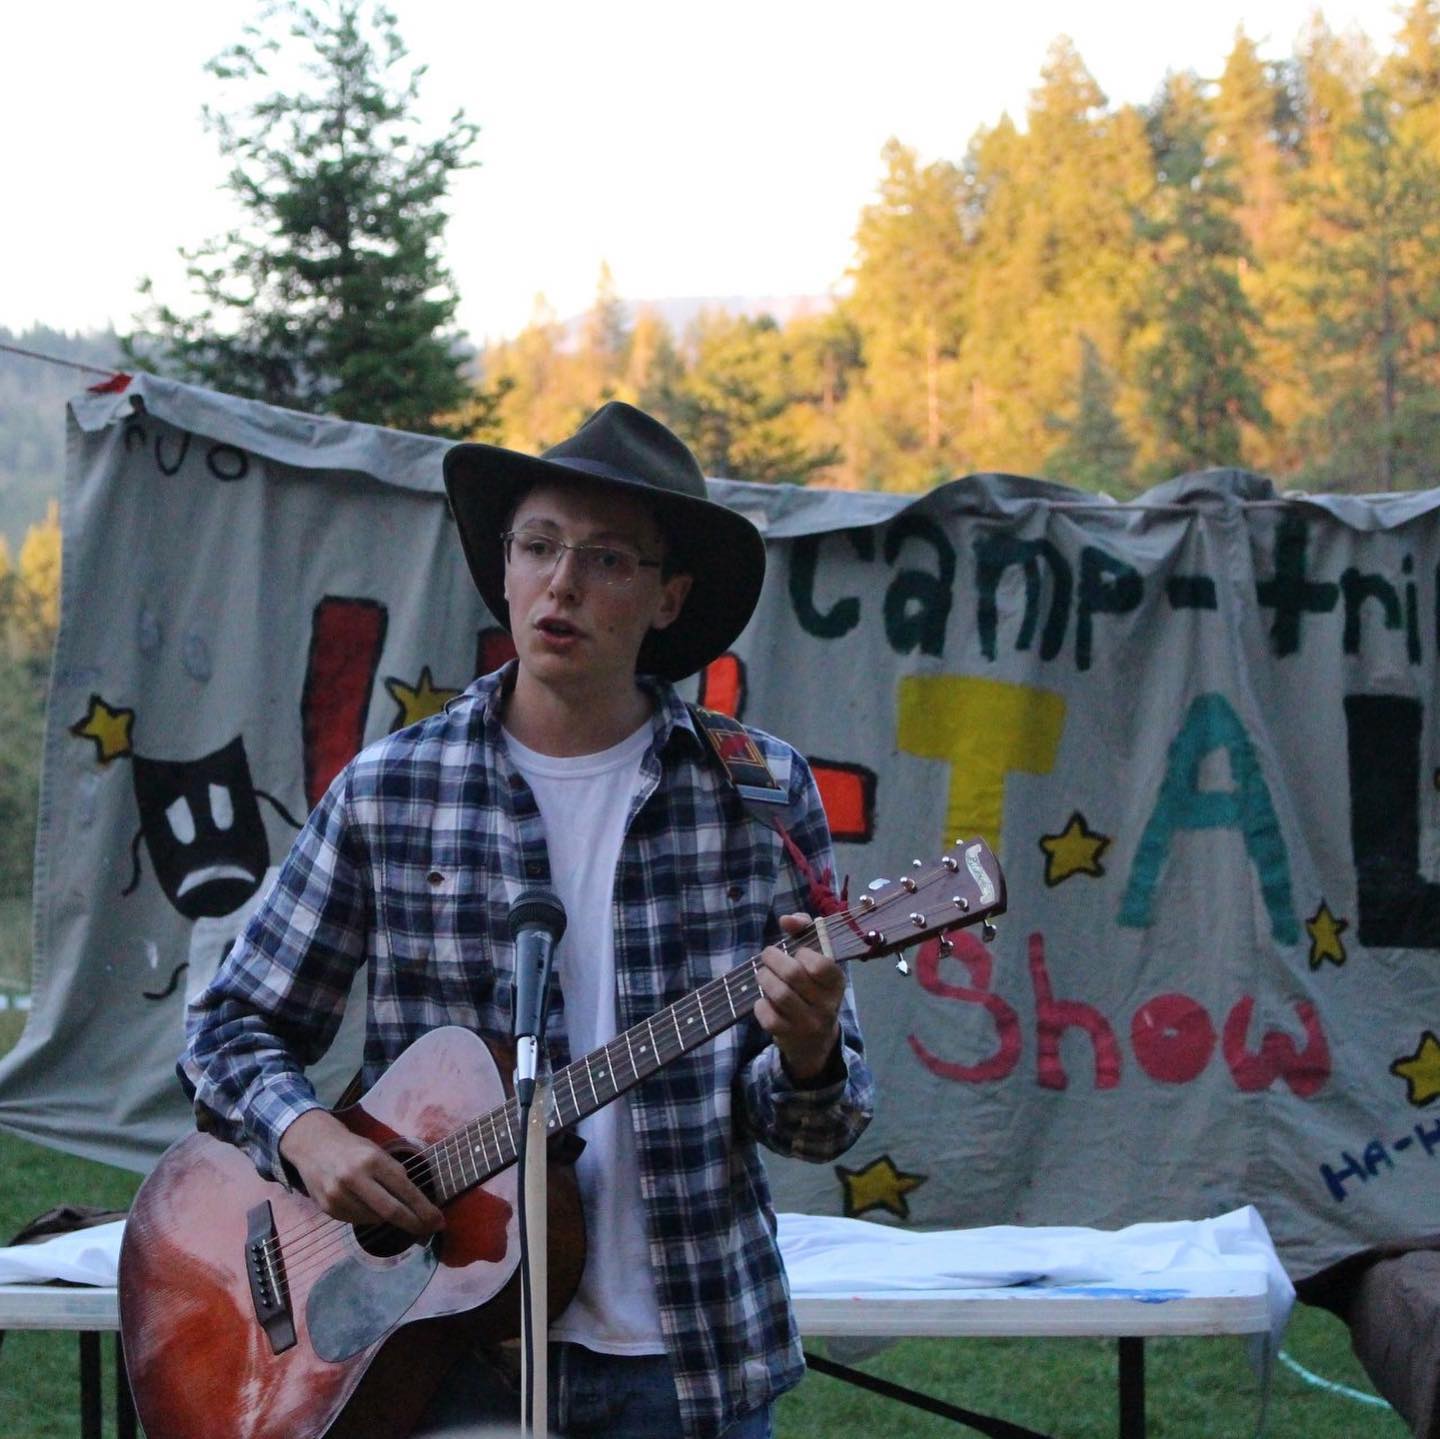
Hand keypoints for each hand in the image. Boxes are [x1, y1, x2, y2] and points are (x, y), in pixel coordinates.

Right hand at [278, 1109, 444, 1237]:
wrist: (313, 1146)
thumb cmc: (354, 1149)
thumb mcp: (377, 1152)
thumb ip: (394, 1174)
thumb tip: (417, 1204)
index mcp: (373, 1160)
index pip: (404, 1190)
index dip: (424, 1209)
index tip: (439, 1221)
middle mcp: (354, 1177)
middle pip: (391, 1211)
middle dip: (414, 1224)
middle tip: (429, 1231)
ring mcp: (338, 1195)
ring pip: (374, 1220)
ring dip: (389, 1220)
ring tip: (395, 1212)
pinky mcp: (327, 1208)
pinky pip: (357, 1221)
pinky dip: (369, 1218)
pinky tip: (369, 1207)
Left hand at [755, 913, 845, 1082]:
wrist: (815, 1040)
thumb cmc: (813, 988)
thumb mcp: (816, 960)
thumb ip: (804, 931)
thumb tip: (786, 920)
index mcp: (837, 983)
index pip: (822, 964)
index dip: (803, 953)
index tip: (797, 952)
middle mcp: (827, 1004)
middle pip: (793, 975)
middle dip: (773, 959)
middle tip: (767, 955)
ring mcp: (809, 1023)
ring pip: (780, 995)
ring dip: (764, 978)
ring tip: (763, 974)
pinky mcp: (790, 1036)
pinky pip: (769, 1016)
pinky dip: (760, 1004)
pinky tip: (763, 1000)